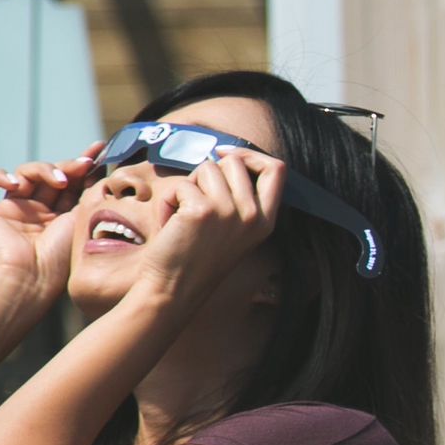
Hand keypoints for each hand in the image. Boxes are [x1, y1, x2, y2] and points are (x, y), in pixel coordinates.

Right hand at [0, 142, 102, 303]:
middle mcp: (35, 213)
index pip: (70, 183)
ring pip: (24, 172)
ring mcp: (10, 210)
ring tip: (58, 181)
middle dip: (67, 165)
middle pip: (49, 175)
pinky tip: (16, 185)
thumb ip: (90, 193)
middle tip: (82, 165)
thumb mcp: (83, 219)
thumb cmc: (60, 258)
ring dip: (43, 169)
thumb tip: (100, 168)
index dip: (82, 164)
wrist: (29, 279)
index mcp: (59, 218)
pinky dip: (0, 175)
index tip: (99, 149)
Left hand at [135, 146, 285, 302]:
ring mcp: (230, 212)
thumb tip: (224, 156)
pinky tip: (170, 225)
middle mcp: (253, 215)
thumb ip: (238, 196)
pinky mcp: (202, 211)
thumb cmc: (195, 257)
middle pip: (235, 162)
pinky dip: (168, 201)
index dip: (250, 154)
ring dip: (187, 187)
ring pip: (207, 168)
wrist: (173, 289)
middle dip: (208, 173)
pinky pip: (181, 185)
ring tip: (182, 217)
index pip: (277, 169)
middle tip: (196, 203)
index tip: (224, 155)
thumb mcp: (232, 227)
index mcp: (266, 220)